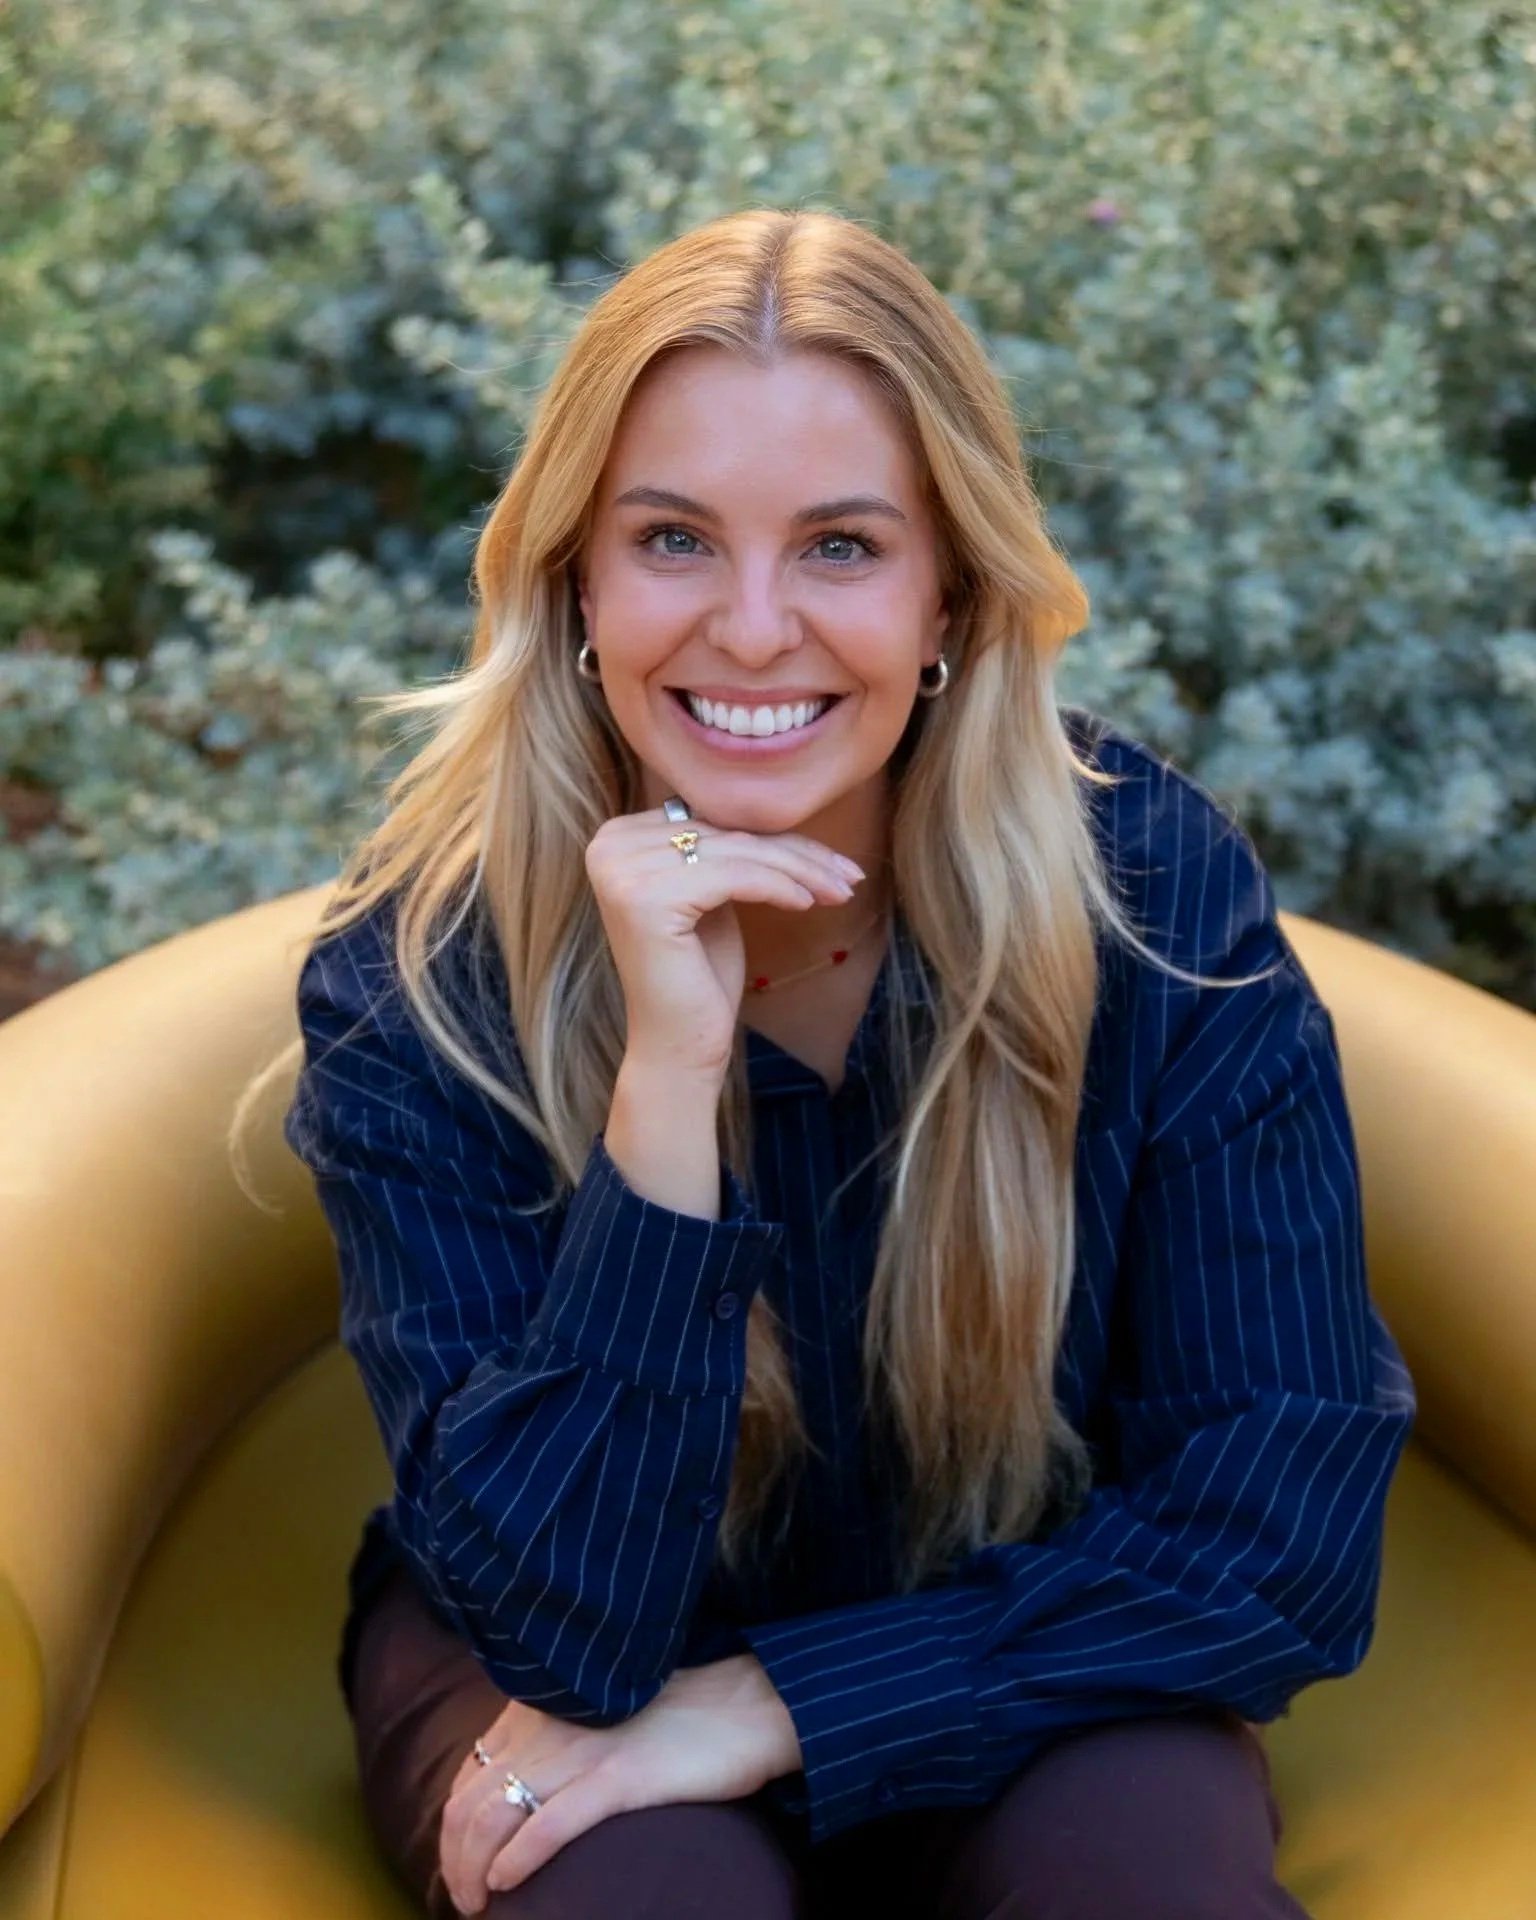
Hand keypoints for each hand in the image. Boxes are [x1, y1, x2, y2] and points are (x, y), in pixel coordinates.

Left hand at [438, 1652, 801, 1912]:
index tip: (461, 1864)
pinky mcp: (618, 1779)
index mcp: (543, 1706)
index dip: (454, 1830)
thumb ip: (555, 1741)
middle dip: (453, 1861)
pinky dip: (517, 1861)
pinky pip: (548, 1826)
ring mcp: (582, 1751)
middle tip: (464, 1900)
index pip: (468, 1776)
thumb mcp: (598, 1718)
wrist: (745, 1706)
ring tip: (481, 1904)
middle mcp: (550, 1725)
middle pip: (469, 1803)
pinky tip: (507, 1883)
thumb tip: (516, 1793)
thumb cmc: (676, 1718)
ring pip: (494, 1818)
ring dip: (473, 1871)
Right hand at [585, 803, 864, 1079]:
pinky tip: (809, 903)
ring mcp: (621, 870)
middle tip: (849, 873)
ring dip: (800, 871)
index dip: (774, 837)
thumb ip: (719, 845)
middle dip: (795, 854)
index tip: (829, 858)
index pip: (711, 821)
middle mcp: (606, 846)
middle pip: (724, 834)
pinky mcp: (645, 897)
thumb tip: (773, 801)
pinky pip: (735, 877)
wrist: (676, 1044)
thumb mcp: (710, 894)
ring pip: (737, 853)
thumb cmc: (697, 972)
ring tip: (841, 890)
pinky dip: (781, 887)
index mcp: (614, 838)